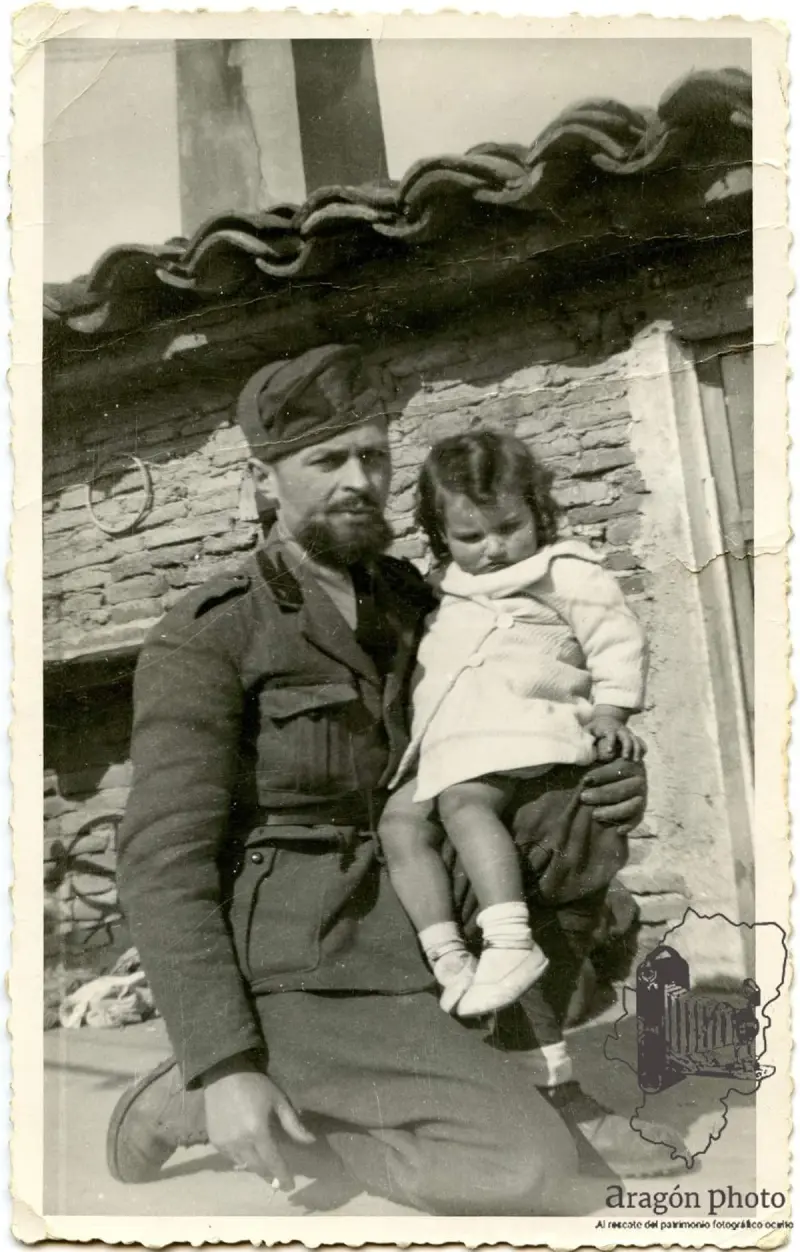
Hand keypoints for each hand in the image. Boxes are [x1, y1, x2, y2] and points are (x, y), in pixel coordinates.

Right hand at [204, 1065, 314, 1189]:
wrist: (224, 1074)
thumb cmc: (255, 1086)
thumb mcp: (278, 1101)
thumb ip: (293, 1124)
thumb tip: (311, 1141)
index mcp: (258, 1132)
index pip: (273, 1161)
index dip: (283, 1175)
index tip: (291, 1186)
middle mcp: (240, 1142)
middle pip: (258, 1167)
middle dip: (270, 1175)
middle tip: (279, 1179)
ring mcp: (225, 1143)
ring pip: (243, 1164)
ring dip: (255, 1167)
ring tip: (264, 1167)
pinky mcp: (214, 1141)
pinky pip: (230, 1157)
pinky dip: (241, 1159)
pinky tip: (247, 1154)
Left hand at [580, 757, 646, 829]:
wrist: (617, 780)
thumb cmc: (605, 768)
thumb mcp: (603, 757)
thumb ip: (600, 754)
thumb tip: (593, 754)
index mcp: (632, 765)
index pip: (621, 769)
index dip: (603, 774)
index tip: (586, 779)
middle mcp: (640, 782)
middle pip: (623, 789)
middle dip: (602, 794)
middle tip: (583, 797)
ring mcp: (641, 798)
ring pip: (630, 807)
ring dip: (612, 812)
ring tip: (594, 814)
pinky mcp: (639, 813)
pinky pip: (636, 820)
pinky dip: (628, 825)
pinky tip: (617, 830)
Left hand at [586, 713, 644, 763]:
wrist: (608, 717)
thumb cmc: (597, 726)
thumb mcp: (590, 728)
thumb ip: (586, 735)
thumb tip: (582, 744)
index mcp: (609, 729)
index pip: (611, 735)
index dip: (611, 742)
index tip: (610, 751)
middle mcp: (620, 731)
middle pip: (627, 738)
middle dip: (627, 748)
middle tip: (625, 758)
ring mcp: (628, 733)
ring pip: (635, 740)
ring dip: (636, 750)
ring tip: (635, 761)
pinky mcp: (632, 736)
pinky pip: (640, 742)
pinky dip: (642, 748)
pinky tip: (642, 756)